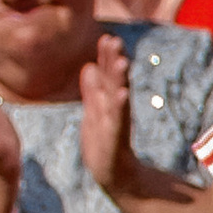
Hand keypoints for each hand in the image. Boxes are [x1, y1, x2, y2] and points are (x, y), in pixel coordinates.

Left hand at [77, 36, 133, 195]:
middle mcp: (114, 110)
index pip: (107, 76)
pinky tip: (123, 94)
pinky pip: (119, 121)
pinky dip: (121, 107)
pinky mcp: (116, 140)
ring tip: (122, 62)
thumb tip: (88, 66)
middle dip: (114, 61)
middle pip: (114, 81)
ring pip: (118, 97)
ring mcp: (116, 124)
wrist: (113, 176)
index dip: (106, 58)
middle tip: (115, 41)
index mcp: (108, 102)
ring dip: (120, 79)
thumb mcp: (94, 113)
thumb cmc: (103, 145)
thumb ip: (92, 90)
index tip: (107, 37)